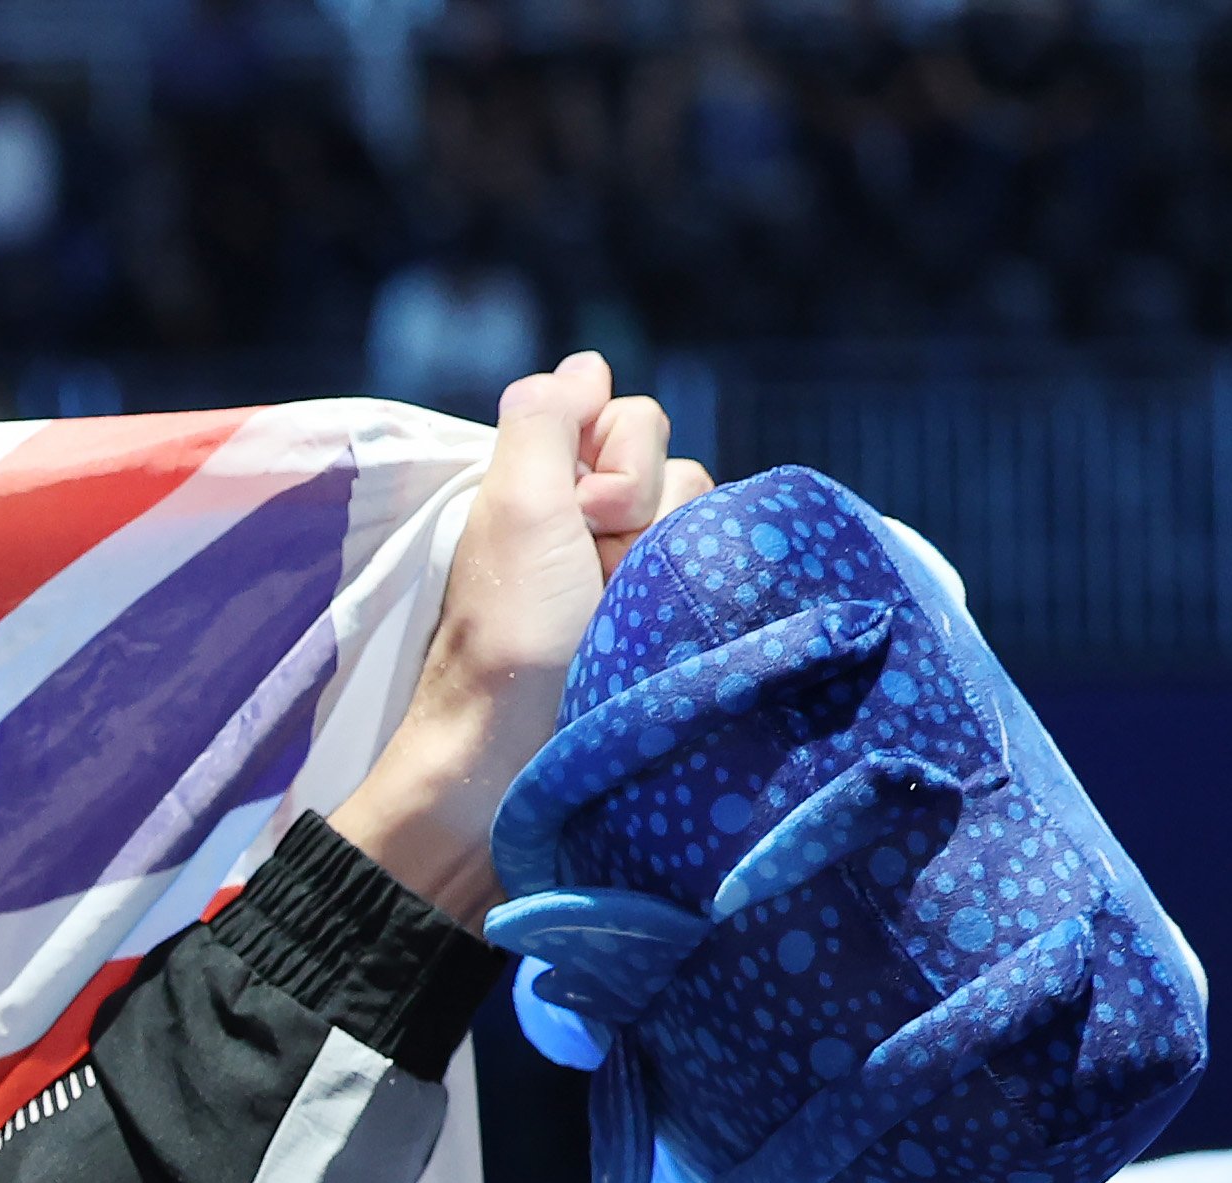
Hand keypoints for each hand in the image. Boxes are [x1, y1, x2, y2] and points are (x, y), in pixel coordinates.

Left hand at [327, 353, 710, 929]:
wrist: (516, 765)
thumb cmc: (508, 640)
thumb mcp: (512, 509)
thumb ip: (542, 423)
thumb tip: (586, 367)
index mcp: (546, 489)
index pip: (619, 410)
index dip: (609, 446)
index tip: (576, 503)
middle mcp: (594, 524)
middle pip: (667, 456)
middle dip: (638, 500)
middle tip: (590, 569)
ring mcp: (637, 574)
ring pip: (700, 507)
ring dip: (666, 549)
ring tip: (621, 613)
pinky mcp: (672, 621)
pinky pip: (723, 564)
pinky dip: (705, 583)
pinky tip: (675, 622)